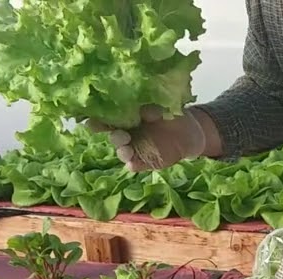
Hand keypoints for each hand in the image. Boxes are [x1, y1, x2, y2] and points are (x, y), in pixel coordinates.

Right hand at [87, 106, 217, 171]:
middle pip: (112, 135)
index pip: (107, 118)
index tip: (91, 119)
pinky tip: (133, 164)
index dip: (98, 119)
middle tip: (121, 134)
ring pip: (122, 151)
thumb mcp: (165, 110)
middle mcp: (127, 133)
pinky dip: (132, 164)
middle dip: (113, 135)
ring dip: (122, 151)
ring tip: (127, 149)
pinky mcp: (144, 162)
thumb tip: (143, 111)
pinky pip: (134, 165)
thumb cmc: (173, 117)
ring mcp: (135, 148)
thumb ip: (152, 110)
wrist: (191, 135)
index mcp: (126, 117)